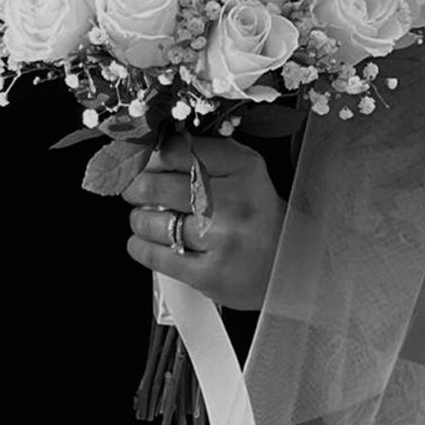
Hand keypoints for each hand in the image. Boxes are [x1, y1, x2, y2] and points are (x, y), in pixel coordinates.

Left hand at [124, 128, 283, 312]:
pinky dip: (140, 246)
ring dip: (139, 220)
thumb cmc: (254, 214)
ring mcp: (222, 239)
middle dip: (136, 188)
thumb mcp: (242, 171)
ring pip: (150, 222)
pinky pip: (154, 256)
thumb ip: (202, 154)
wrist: (288, 264)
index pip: (177, 150)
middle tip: (136, 191)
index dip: (152, 157)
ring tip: (147, 219)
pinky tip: (145, 242)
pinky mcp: (209, 274)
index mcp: (243, 167)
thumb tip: (150, 150)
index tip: (147, 164)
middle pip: (155, 185)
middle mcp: (235, 201)